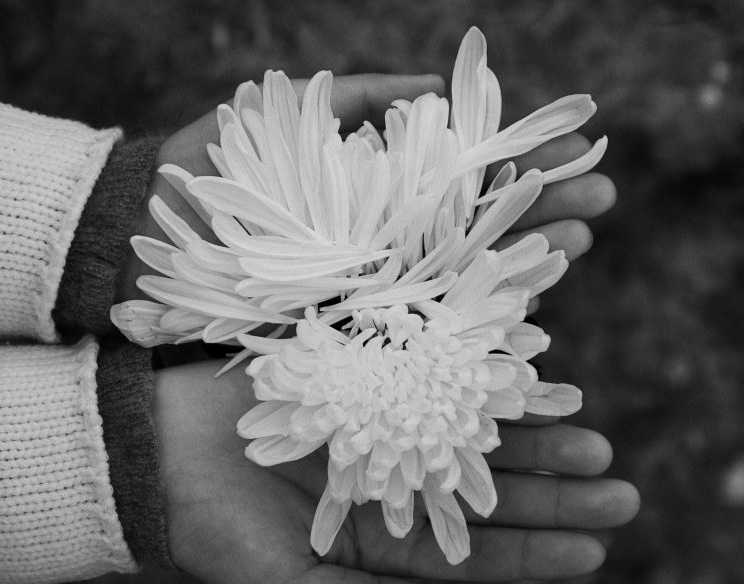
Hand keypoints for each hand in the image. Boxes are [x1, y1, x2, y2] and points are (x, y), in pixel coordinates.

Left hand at [118, 73, 615, 308]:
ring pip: (464, 277)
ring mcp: (373, 295)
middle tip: (604, 195)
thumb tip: (438, 82)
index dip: (520, 165)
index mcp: (376, 197)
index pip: (468, 180)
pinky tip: (528, 309)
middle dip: (543, 206)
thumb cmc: (205, 181)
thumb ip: (357, 99)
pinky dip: (473, 322)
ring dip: (526, 258)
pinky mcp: (351, 341)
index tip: (576, 147)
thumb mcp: (280, 120)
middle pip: (480, 226)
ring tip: (584, 237)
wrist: (139, 251)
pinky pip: (421, 332)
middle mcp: (386, 248)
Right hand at [154, 360, 639, 583]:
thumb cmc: (212, 529)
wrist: (157, 448)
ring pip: (484, 433)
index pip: (480, 551)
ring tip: (597, 441)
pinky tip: (536, 375)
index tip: (598, 550)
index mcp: (389, 536)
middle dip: (559, 493)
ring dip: (541, 436)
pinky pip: (445, 371)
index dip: (540, 552)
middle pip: (498, 491)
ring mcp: (395, 422)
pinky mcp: (377, 371)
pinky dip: (489, 374)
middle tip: (621, 490)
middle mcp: (403, 479)